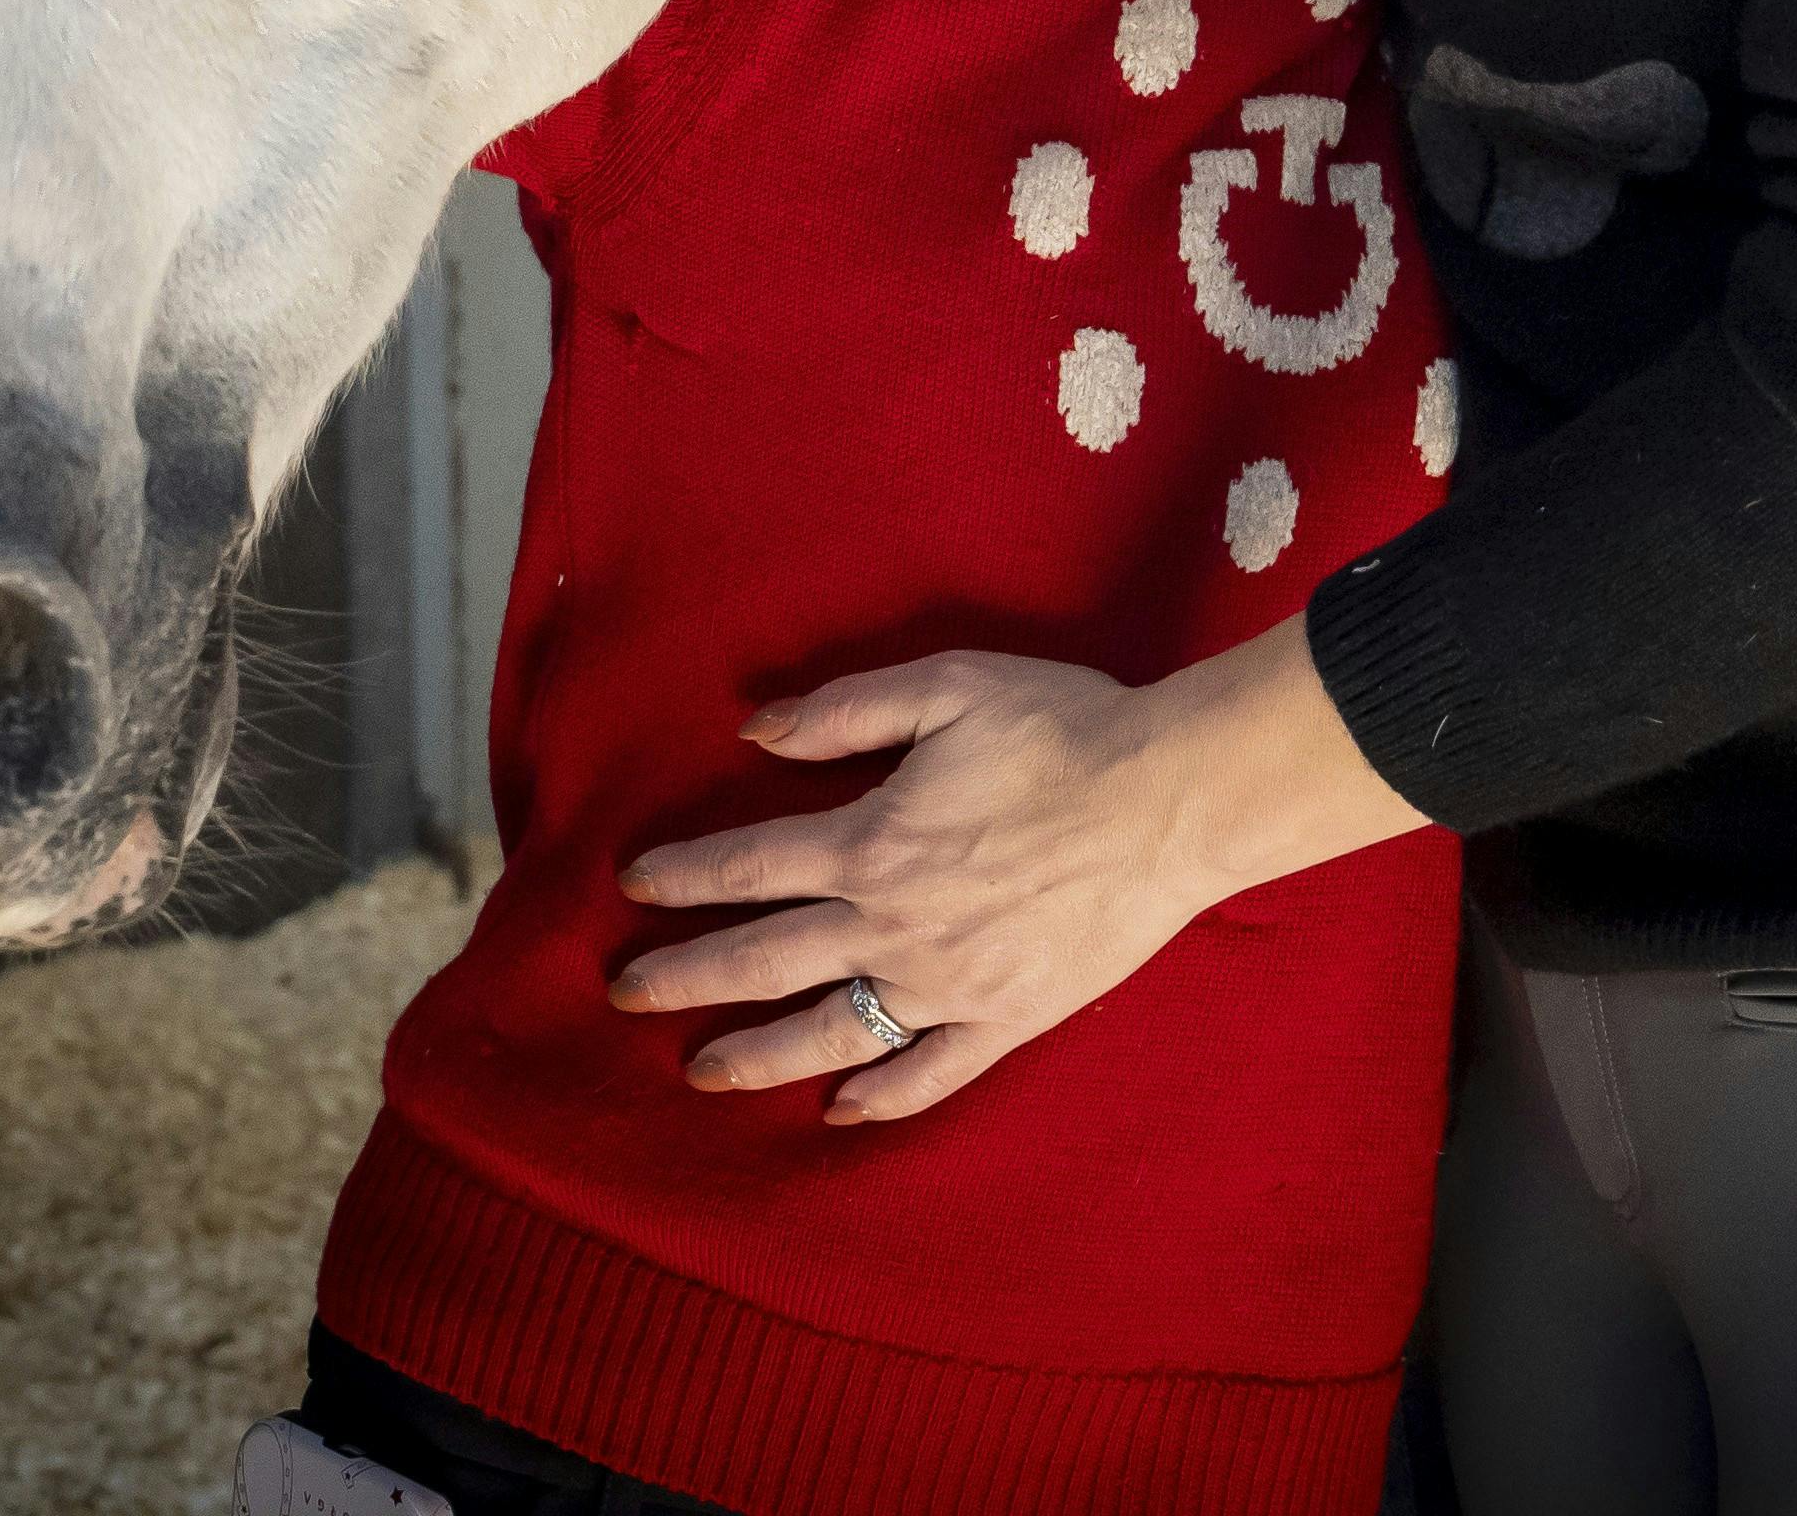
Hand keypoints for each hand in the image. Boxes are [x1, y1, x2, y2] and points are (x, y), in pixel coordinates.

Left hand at [606, 620, 1413, 1122]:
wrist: (1171, 801)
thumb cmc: (1063, 729)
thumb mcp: (946, 687)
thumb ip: (842, 711)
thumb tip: (752, 730)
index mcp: (870, 842)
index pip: (749, 864)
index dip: (682, 874)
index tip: (632, 885)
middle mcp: (892, 926)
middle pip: (763, 958)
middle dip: (684, 975)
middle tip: (625, 992)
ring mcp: (947, 985)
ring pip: (828, 1031)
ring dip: (754, 1052)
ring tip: (699, 1070)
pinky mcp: (1004, 1020)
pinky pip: (928, 1074)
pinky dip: (878, 1098)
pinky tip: (838, 1110)